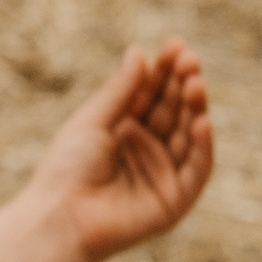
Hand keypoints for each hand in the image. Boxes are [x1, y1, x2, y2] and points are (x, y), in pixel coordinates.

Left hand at [0, 39, 215, 261]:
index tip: (176, 45)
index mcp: (127, 129)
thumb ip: (122, 90)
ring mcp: (163, 173)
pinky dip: (202, 146)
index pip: (154, 94)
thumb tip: (140, 52)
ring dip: (195, 109)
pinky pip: (196, 170)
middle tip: (190, 61)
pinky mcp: (174, 200)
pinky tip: (202, 121)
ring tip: (196, 83)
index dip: (166, 70)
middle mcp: (148, 149)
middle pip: (174, 111)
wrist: (59, 216)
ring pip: (188, 135)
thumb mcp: (93, 120)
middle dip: (184, 85)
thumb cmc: (66, 168)